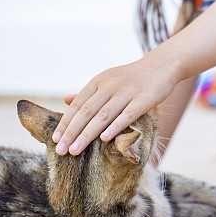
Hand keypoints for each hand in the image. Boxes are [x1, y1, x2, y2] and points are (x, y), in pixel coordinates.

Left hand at [52, 49, 177, 155]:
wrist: (160, 66)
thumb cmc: (131, 78)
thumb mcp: (107, 80)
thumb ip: (88, 92)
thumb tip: (66, 100)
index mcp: (98, 81)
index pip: (77, 104)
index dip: (65, 122)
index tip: (55, 139)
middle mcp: (110, 86)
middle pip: (87, 112)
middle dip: (72, 132)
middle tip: (61, 150)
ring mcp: (127, 92)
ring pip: (103, 115)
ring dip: (87, 134)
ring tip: (75, 150)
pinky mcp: (143, 100)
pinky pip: (127, 115)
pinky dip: (115, 127)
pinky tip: (104, 139)